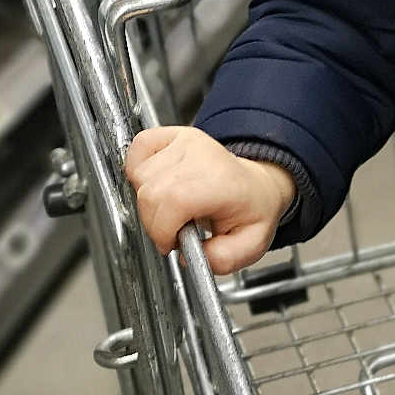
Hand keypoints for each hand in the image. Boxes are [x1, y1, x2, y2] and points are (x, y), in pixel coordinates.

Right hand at [124, 127, 295, 275]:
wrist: (256, 186)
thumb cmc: (251, 211)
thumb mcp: (251, 244)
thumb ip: (224, 259)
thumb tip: (190, 258)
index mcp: (223, 182)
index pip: (173, 201)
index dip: (163, 230)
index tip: (172, 242)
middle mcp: (203, 156)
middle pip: (151, 194)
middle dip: (155, 223)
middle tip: (174, 229)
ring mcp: (187, 141)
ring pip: (140, 177)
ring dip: (148, 201)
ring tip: (172, 207)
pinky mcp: (174, 134)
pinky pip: (138, 149)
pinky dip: (138, 171)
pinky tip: (159, 184)